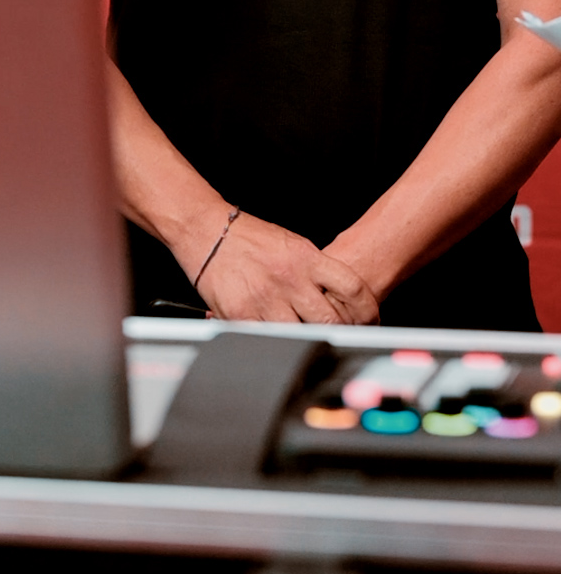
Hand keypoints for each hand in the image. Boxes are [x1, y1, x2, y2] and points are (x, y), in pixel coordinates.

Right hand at [187, 209, 379, 323]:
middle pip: (331, 320)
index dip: (367, 311)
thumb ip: (315, 271)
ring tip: (305, 338)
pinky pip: (268, 339)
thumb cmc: (247, 237)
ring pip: (302, 336)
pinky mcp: (242, 315)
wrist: (205, 229)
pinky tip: (276, 338)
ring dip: (307, 340)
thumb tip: (337, 300)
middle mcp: (290, 279)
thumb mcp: (291, 244)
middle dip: (339, 333)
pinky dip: (276, 343)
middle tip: (338, 336)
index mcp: (306, 258)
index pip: (353, 288)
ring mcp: (266, 299)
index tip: (368, 320)